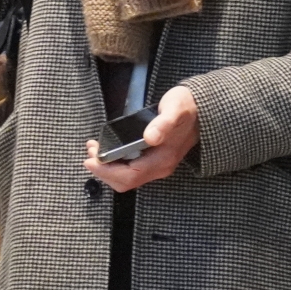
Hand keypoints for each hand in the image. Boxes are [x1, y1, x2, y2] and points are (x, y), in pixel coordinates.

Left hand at [84, 86, 199, 192]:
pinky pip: (130, 169)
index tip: (91, 160)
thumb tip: (150, 137)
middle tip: (89, 153)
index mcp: (163, 159)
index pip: (130, 175)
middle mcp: (160, 167)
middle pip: (125, 181)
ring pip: (127, 177)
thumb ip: (164, 123)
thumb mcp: (175, 110)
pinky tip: (108, 150)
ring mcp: (157, 165)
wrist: (201, 109)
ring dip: (108, 167)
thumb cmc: (187, 108)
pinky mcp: (153, 159)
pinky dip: (115, 163)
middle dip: (104, 170)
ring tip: (95, 149)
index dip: (108, 171)